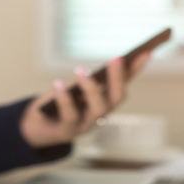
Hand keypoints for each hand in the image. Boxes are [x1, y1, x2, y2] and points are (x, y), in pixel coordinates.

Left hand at [20, 52, 150, 147]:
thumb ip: (90, 78)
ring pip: (97, 109)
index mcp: (104, 102)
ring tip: (81, 70)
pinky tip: (58, 84)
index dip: (136, 70)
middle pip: (116, 99)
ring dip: (91, 88)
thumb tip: (107, 62)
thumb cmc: (59, 104)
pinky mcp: (67, 131)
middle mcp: (100, 115)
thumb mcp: (75, 88)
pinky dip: (64, 99)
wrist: (36, 128)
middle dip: (118, 78)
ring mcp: (85, 125)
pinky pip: (69, 116)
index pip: (125, 82)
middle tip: (117, 59)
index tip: (146, 52)